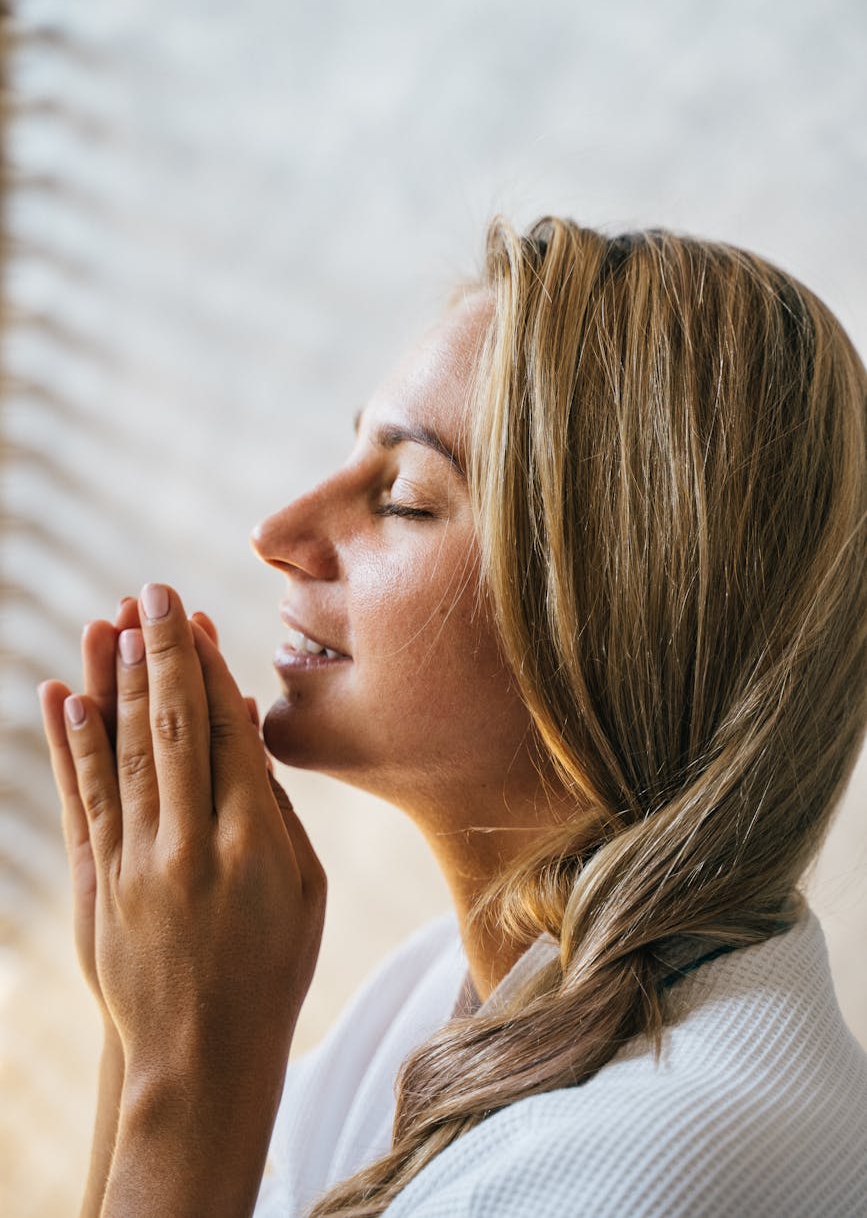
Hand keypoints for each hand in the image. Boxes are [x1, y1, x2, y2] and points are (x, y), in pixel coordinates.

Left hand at [40, 584, 324, 1102]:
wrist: (202, 1056)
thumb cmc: (272, 965)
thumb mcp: (302, 885)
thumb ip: (272, 802)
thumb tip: (242, 725)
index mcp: (254, 843)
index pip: (223, 732)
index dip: (206, 668)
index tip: (193, 616)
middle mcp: (189, 845)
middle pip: (169, 729)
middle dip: (160, 653)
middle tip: (152, 590)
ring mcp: (135, 866)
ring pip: (121, 755)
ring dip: (113, 683)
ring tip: (109, 621)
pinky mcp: (96, 886)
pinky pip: (82, 802)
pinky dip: (71, 747)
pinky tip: (64, 697)